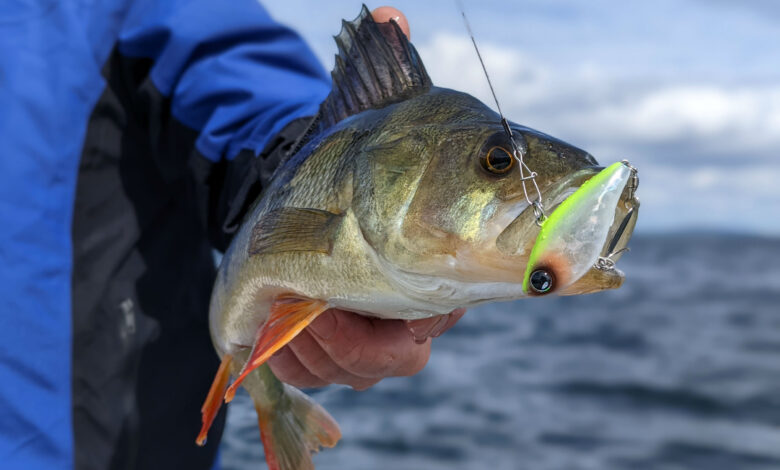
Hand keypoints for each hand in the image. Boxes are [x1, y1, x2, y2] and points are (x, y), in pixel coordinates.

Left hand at [268, 8, 444, 389]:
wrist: (306, 197)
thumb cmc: (350, 166)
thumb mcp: (372, 126)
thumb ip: (387, 80)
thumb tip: (388, 15)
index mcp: (437, 263)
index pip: (449, 312)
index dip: (422, 324)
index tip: (397, 318)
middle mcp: (409, 306)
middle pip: (398, 358)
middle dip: (359, 342)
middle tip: (326, 309)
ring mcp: (368, 332)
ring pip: (353, 370)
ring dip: (317, 344)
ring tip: (294, 305)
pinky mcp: (327, 347)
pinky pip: (313, 377)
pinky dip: (291, 358)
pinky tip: (277, 322)